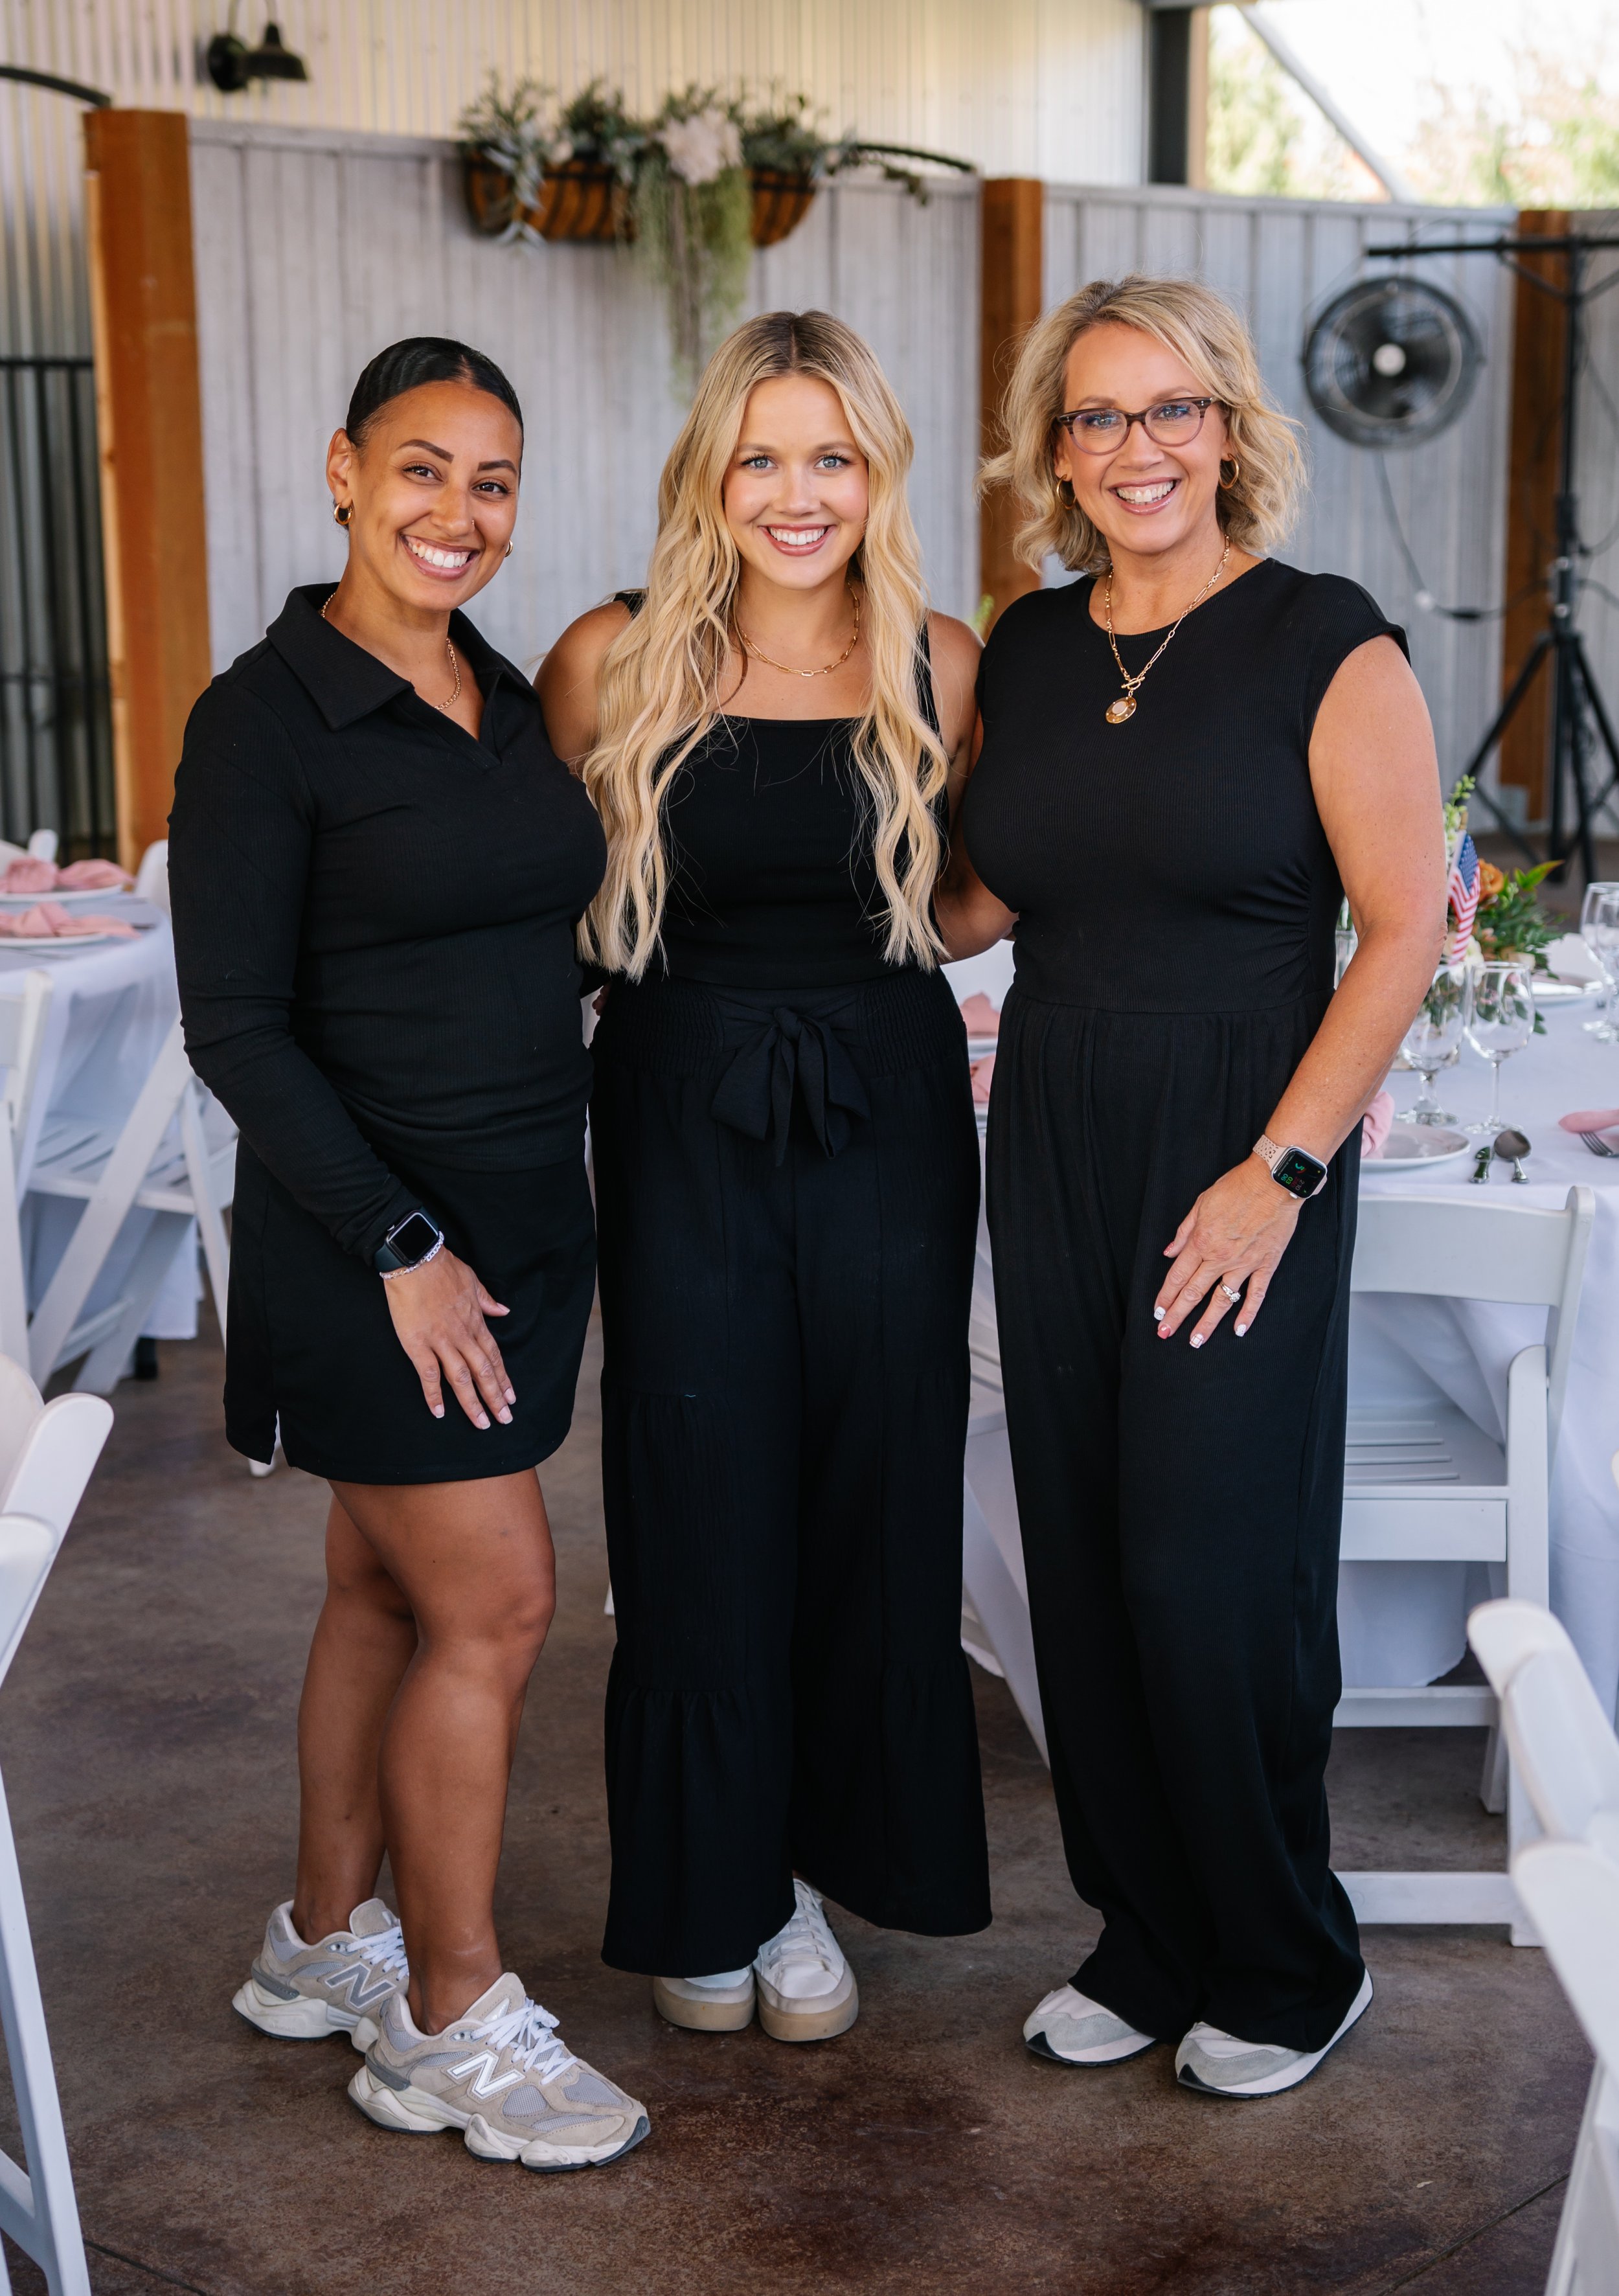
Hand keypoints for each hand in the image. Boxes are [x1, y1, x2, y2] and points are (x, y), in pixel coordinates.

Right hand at [382, 1246, 514, 1426]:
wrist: (416, 1259)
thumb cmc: (443, 1267)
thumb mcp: (472, 1281)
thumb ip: (487, 1300)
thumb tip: (503, 1312)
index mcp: (475, 1322)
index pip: (493, 1356)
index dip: (503, 1378)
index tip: (511, 1397)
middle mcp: (462, 1335)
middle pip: (483, 1372)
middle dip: (495, 1397)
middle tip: (505, 1419)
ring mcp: (440, 1341)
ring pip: (461, 1378)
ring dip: (473, 1403)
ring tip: (482, 1423)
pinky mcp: (418, 1344)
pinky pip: (428, 1375)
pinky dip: (434, 1395)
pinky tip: (439, 1412)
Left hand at [1154, 1155, 1303, 1347]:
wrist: (1273, 1181)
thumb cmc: (1237, 1187)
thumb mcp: (1201, 1203)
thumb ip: (1184, 1231)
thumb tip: (1169, 1252)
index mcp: (1201, 1242)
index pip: (1177, 1276)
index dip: (1166, 1297)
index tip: (1157, 1313)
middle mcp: (1220, 1257)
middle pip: (1193, 1293)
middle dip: (1177, 1316)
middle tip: (1165, 1334)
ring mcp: (1244, 1264)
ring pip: (1222, 1300)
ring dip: (1207, 1323)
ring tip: (1195, 1342)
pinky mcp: (1266, 1264)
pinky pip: (1256, 1294)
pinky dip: (1248, 1314)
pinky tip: (1239, 1330)